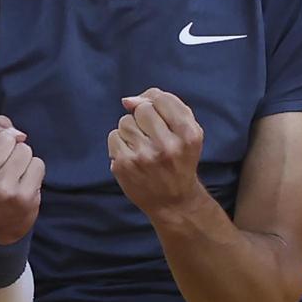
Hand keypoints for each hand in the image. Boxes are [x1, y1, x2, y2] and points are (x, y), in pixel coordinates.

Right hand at [0, 115, 44, 244]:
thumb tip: (13, 129)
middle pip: (7, 137)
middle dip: (9, 146)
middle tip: (2, 166)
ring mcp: (2, 189)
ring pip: (24, 150)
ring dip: (22, 159)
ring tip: (12, 175)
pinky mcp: (23, 198)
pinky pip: (37, 164)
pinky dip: (33, 171)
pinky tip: (23, 183)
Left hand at [107, 88, 206, 217]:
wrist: (173, 202)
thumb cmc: (179, 160)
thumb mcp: (188, 133)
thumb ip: (167, 106)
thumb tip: (128, 100)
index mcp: (188, 135)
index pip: (162, 99)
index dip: (157, 104)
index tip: (160, 118)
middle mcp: (167, 146)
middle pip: (142, 109)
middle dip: (144, 118)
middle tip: (152, 136)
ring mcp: (144, 157)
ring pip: (125, 121)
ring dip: (131, 131)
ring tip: (143, 148)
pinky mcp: (124, 165)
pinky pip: (113, 136)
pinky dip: (120, 143)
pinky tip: (133, 156)